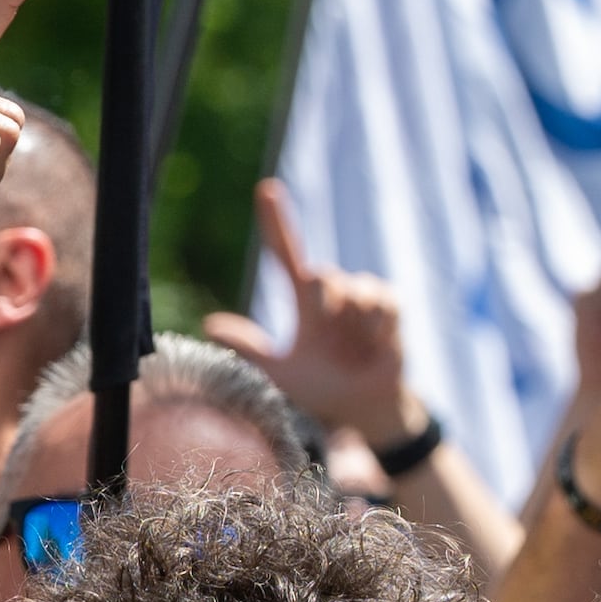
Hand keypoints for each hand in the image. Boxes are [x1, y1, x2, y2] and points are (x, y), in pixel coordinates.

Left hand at [207, 182, 422, 450]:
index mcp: (305, 303)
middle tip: (325, 326)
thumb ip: (250, 349)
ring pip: (355, 288)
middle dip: (322, 299)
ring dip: (352, 323)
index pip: (286, 253)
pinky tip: (375, 347)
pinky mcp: (391, 310)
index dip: (276, 222)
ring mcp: (364, 300)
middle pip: (322, 273)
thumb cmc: (319, 391)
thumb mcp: (281, 373)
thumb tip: (209, 324)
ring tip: (354, 348)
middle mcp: (333, 295)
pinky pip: (383, 303)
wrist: (362, 412)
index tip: (266, 189)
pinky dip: (376, 328)